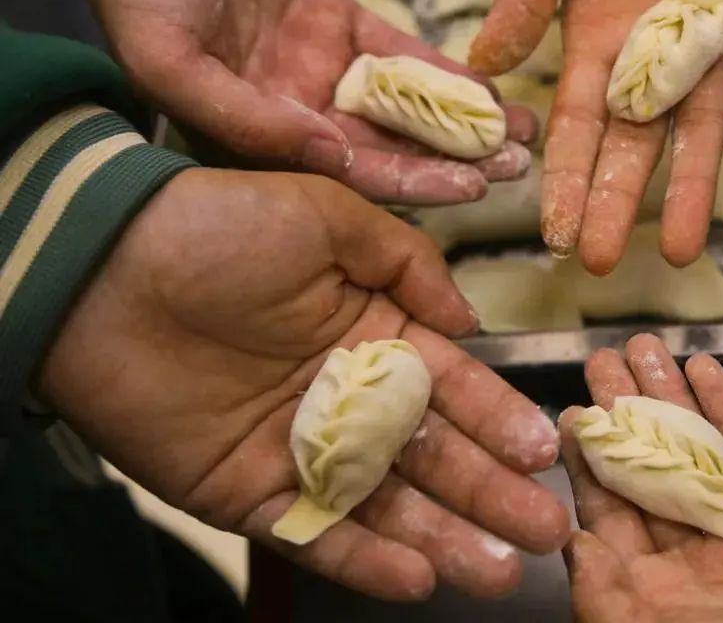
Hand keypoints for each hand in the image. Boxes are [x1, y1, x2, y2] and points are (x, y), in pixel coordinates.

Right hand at [6, 0, 535, 204]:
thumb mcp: (171, 60)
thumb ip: (246, 119)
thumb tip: (327, 156)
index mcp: (256, 137)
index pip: (346, 173)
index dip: (411, 182)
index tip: (471, 189)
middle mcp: (293, 112)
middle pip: (387, 146)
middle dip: (452, 161)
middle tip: (517, 169)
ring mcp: (317, 65)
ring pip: (402, 104)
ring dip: (460, 122)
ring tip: (521, 135)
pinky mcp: (333, 17)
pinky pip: (399, 52)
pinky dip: (442, 70)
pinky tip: (490, 89)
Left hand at [39, 169, 568, 599]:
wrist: (104, 271)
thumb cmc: (219, 229)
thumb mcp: (324, 216)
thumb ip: (406, 262)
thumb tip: (468, 322)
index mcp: (373, 332)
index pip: (454, 386)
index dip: (500, 419)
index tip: (546, 452)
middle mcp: (346, 397)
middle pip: (434, 455)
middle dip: (492, 492)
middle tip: (548, 530)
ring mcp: (299, 449)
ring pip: (387, 503)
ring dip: (446, 537)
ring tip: (500, 569)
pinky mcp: (248, 492)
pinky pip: (314, 531)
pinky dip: (365, 557)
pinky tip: (418, 577)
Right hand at [470, 0, 722, 271]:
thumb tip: (485, 62)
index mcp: (602, 33)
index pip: (581, 121)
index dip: (568, 176)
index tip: (556, 235)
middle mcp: (658, 48)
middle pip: (636, 139)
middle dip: (618, 199)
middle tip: (603, 263)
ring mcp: (719, 34)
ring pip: (704, 123)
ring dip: (694, 184)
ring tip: (682, 249)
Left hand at [559, 334, 722, 621]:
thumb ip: (608, 601)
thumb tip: (576, 543)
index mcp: (651, 595)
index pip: (608, 518)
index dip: (587, 464)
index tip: (569, 412)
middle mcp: (691, 561)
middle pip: (647, 473)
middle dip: (623, 415)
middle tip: (602, 360)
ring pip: (697, 453)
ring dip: (670, 399)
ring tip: (646, 347)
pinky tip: (705, 369)